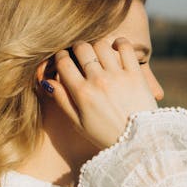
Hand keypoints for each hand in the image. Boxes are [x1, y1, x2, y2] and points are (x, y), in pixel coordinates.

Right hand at [41, 37, 158, 149]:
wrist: (139, 143)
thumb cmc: (106, 135)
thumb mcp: (79, 124)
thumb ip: (63, 101)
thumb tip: (47, 81)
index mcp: (82, 94)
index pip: (63, 62)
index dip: (60, 57)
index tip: (64, 59)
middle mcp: (98, 81)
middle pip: (81, 48)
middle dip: (77, 48)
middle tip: (80, 55)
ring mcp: (118, 76)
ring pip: (101, 45)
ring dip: (97, 46)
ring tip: (98, 54)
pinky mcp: (136, 74)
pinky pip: (126, 47)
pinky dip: (119, 43)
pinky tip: (116, 48)